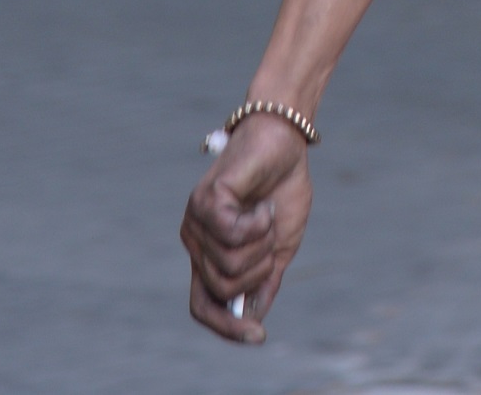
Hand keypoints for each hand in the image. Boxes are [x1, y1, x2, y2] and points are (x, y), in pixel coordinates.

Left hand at [180, 114, 313, 343]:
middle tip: (270, 236)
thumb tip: (252, 320)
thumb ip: (263, 282)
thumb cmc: (280, 190)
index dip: (226, 327)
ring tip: (265, 214)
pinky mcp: (206, 200)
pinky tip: (262, 204)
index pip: (203, 306)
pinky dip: (259, 223)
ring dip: (262, 243)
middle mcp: (195, 241)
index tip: (257, 336)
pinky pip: (233, 234)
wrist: (285, 143)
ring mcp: (196, 221)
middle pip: (225, 287)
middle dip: (260, 268)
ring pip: (231, 264)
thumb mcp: (278, 248)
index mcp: (209, 255)